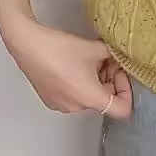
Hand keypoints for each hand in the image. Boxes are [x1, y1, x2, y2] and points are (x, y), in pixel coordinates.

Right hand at [0, 16, 132, 119]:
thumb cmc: (59, 49)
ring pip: (89, 97)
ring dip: (96, 81)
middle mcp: (76, 108)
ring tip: (92, 59)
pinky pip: (74, 96)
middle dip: (111, 80)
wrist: (27, 44)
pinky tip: (76, 65)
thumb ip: (113, 55)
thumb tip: (119, 57)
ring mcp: (62, 105)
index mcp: (90, 99)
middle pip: (105, 101)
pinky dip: (81, 84)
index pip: (122, 110)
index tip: (122, 74)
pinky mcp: (50, 99)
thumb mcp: (96, 49)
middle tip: (109, 60)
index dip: (128, 92)